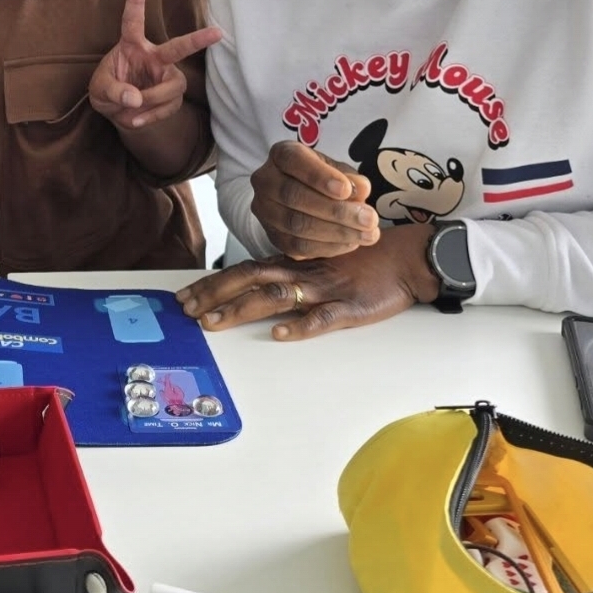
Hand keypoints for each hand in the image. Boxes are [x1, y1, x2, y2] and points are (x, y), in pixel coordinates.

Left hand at [88, 0, 221, 129]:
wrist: (118, 112)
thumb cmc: (107, 90)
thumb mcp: (99, 90)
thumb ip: (114, 91)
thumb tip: (135, 99)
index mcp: (132, 45)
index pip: (133, 20)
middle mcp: (154, 57)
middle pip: (178, 48)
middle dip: (198, 40)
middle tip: (218, 33)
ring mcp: (166, 75)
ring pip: (173, 87)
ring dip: (153, 102)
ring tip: (132, 111)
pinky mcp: (173, 95)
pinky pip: (170, 106)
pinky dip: (151, 116)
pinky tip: (135, 120)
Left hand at [176, 222, 437, 340]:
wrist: (407, 258)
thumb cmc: (362, 264)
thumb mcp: (319, 267)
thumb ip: (289, 278)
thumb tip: (252, 292)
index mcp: (295, 265)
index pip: (245, 271)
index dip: (214, 283)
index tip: (185, 297)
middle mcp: (303, 274)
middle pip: (251, 281)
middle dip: (216, 295)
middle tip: (187, 311)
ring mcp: (326, 290)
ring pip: (278, 297)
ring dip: (243, 309)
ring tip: (216, 322)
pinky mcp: (351, 308)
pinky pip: (323, 317)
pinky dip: (301, 326)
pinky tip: (281, 334)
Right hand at [252, 140, 379, 258]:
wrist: (301, 198)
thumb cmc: (323, 178)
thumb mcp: (337, 170)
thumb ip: (349, 178)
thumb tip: (361, 190)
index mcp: (281, 155)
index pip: (293, 161)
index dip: (319, 177)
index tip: (346, 190)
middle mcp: (265, 181)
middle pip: (294, 196)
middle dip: (336, 210)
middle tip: (369, 219)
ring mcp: (264, 211)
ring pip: (296, 225)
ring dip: (337, 232)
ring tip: (367, 234)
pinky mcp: (272, 237)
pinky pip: (298, 247)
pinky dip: (328, 247)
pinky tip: (351, 243)